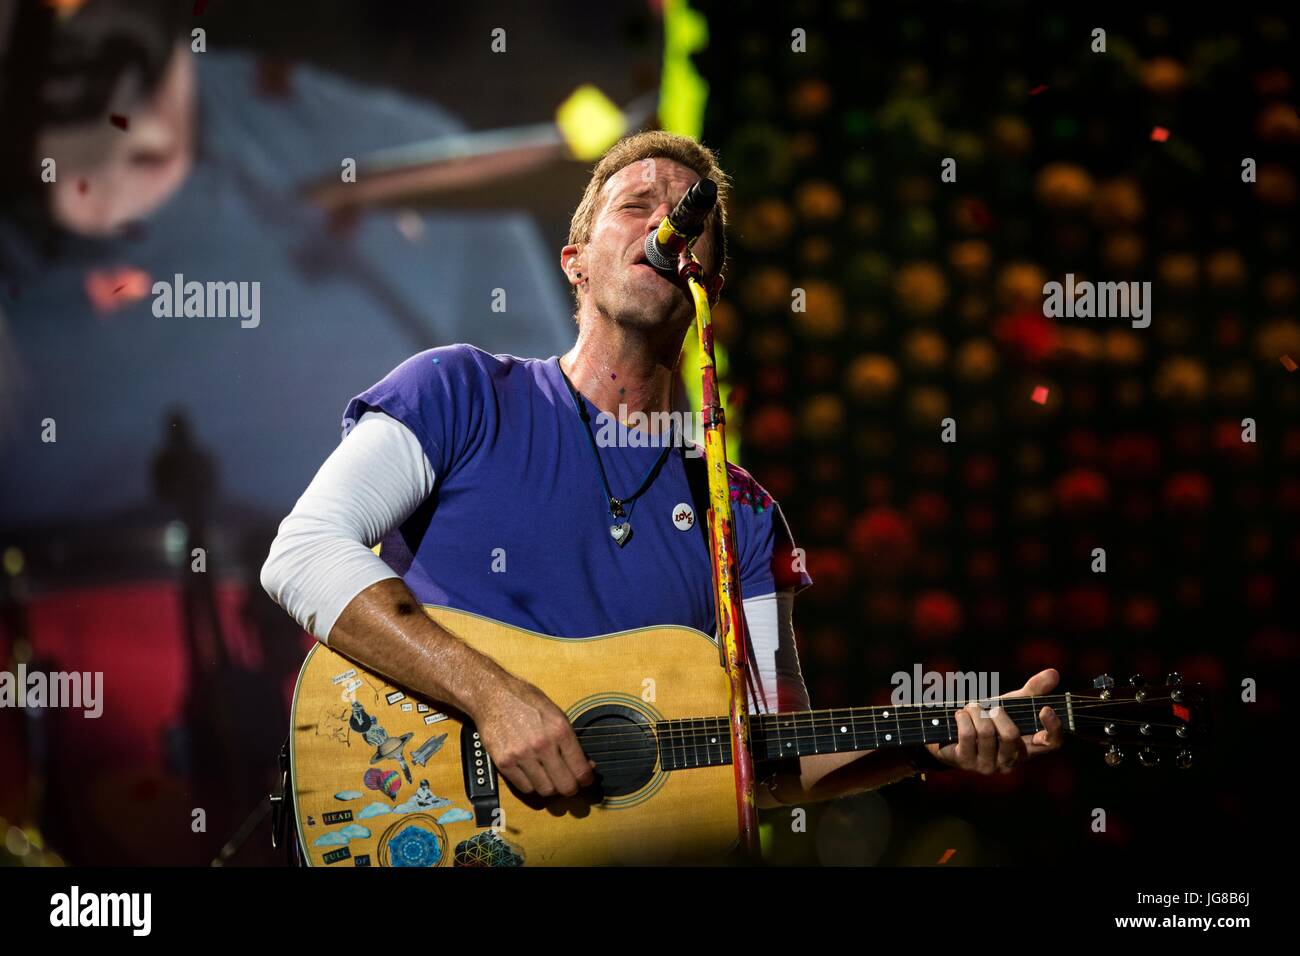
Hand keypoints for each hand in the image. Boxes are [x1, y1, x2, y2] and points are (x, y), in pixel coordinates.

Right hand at [472, 673, 596, 797]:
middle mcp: (542, 745)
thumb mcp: (556, 714)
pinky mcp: (503, 763)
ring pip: (545, 790)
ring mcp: (521, 755)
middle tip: (570, 785)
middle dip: (571, 788)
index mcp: (560, 730)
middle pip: (565, 786)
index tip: (585, 781)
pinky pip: (524, 788)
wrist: (493, 695)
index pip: (581, 770)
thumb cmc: (527, 702)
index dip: (586, 780)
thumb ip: (571, 741)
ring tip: (550, 778)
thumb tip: (587, 765)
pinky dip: (531, 785)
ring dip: (550, 788)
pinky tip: (533, 774)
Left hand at [924, 668, 1063, 773]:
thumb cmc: (988, 719)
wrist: (952, 732)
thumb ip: (1033, 690)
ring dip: (975, 711)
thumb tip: (1054, 673)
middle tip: (987, 706)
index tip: (1045, 708)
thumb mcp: (1011, 705)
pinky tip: (960, 715)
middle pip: (1011, 735)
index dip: (1052, 728)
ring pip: (985, 732)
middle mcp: (1011, 761)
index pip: (1051, 743)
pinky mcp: (966, 762)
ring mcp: (988, 765)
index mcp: (1028, 747)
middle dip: (996, 712)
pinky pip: (967, 735)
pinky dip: (962, 717)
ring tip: (971, 708)